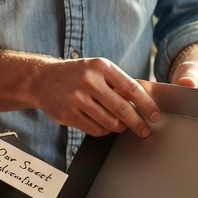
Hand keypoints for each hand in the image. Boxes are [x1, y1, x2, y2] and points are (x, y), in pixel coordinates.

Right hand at [29, 56, 161, 136]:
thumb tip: (145, 104)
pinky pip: (95, 130)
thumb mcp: (97, 69)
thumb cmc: (77, 74)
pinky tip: (102, 124)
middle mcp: (89, 81)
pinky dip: (103, 130)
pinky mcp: (68, 114)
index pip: (131, 88)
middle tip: (145, 131)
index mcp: (101, 66)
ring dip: (119, 127)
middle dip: (137, 123)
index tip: (156, 116)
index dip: (147, 105)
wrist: (42, 79)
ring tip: (120, 125)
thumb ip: (118, 83)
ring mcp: (76, 98)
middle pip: (122, 109)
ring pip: (109, 123)